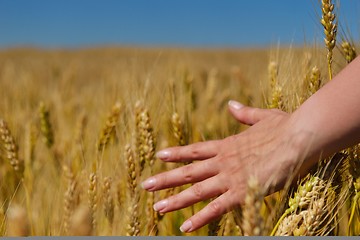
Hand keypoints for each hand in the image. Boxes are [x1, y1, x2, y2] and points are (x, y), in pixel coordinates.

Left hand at [142, 100, 310, 231]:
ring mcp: (230, 177)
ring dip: (175, 200)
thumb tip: (231, 104)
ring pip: (196, 191)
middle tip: (145, 186)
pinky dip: (200, 218)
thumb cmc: (285, 127)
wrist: (299, 138)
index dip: (176, 153)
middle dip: (165, 179)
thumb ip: (243, 113)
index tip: (159, 155)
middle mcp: (223, 161)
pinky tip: (185, 227)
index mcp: (227, 145)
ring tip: (156, 208)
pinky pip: (216, 208)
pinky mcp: (242, 192)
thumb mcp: (261, 117)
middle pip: (188, 171)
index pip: (195, 150)